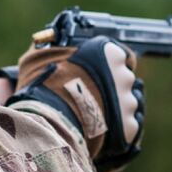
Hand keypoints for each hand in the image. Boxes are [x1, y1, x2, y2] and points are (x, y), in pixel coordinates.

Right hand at [10, 36, 144, 171]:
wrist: (50, 120)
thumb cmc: (43, 84)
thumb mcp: (42, 55)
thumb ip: (55, 48)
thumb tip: (51, 43)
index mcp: (108, 52)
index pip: (120, 55)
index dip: (109, 64)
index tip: (99, 72)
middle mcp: (124, 74)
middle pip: (124, 80)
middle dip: (110, 87)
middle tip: (89, 95)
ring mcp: (129, 101)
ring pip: (126, 104)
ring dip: (112, 108)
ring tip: (89, 115)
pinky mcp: (129, 126)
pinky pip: (125, 126)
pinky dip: (114, 128)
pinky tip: (96, 129)